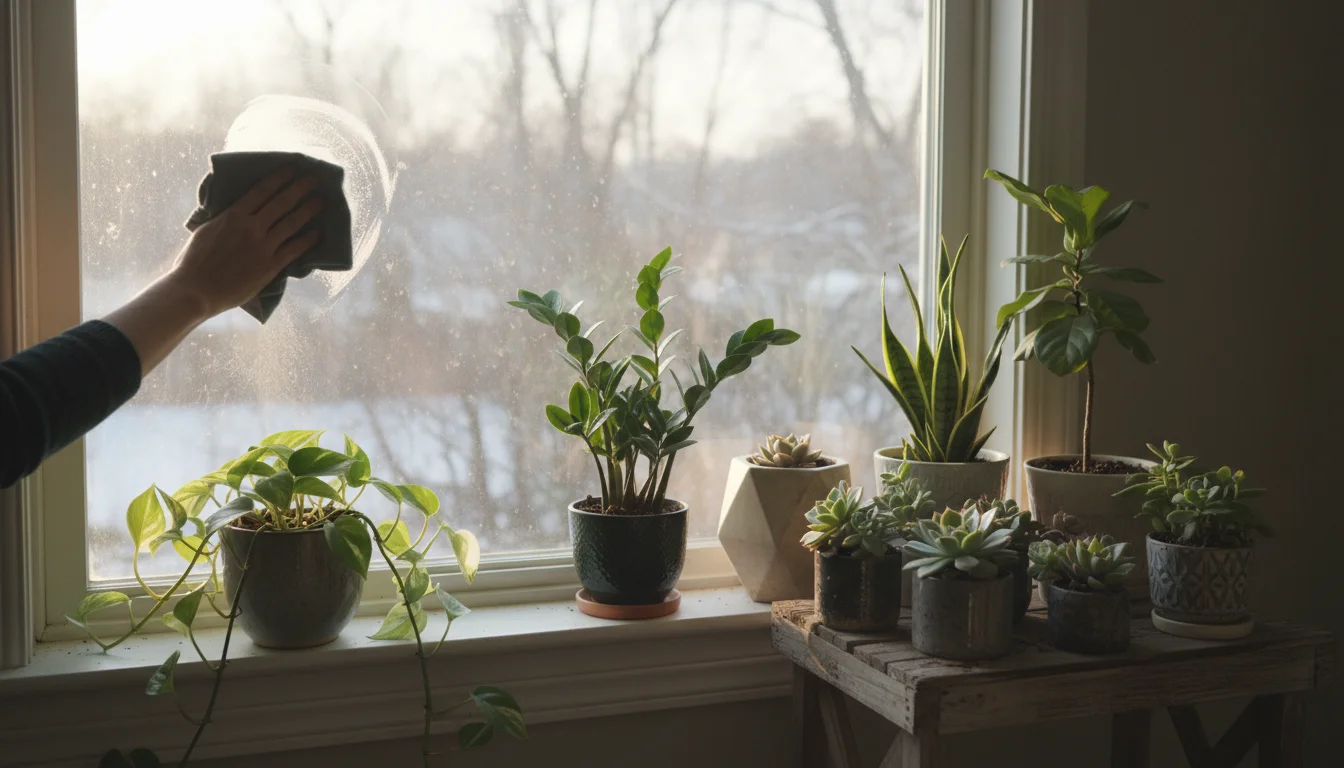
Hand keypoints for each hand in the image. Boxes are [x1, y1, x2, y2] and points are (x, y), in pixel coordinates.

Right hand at [165, 165, 324, 318]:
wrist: (196, 290)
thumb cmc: (194, 261)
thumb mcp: (206, 229)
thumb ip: (224, 217)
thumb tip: (235, 208)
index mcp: (233, 215)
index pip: (261, 190)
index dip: (279, 177)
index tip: (293, 167)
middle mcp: (251, 227)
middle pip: (281, 202)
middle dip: (300, 188)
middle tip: (315, 178)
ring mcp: (262, 247)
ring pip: (291, 223)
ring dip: (308, 210)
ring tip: (322, 201)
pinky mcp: (270, 267)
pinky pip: (294, 250)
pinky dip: (308, 240)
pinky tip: (318, 233)